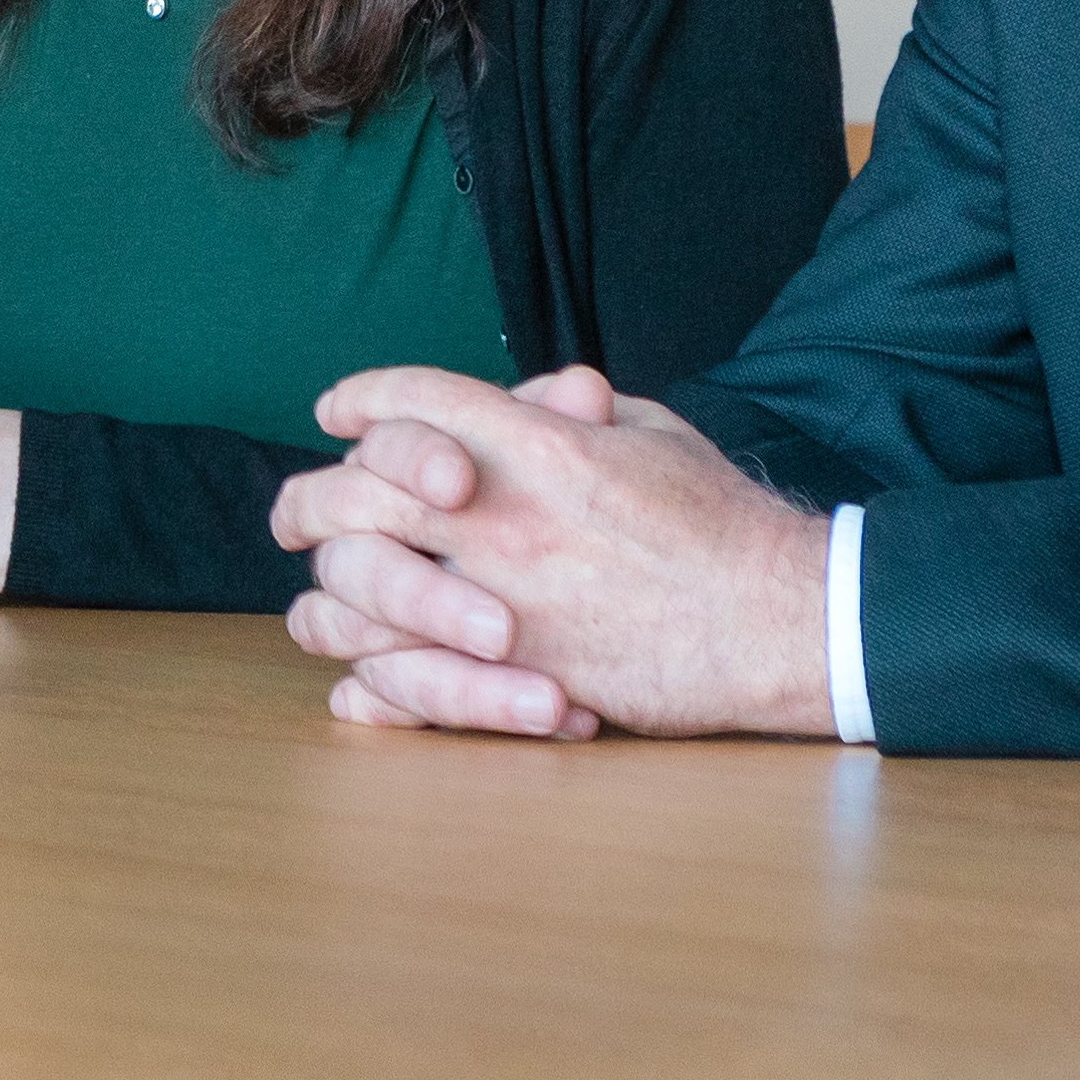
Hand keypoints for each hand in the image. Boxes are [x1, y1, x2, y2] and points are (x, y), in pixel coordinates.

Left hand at [267, 363, 824, 739]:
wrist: (786, 622)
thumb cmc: (725, 526)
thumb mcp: (653, 434)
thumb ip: (573, 413)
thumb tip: (533, 392)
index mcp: (538, 447)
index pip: (415, 402)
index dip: (364, 398)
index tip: (338, 410)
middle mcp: (504, 519)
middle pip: (356, 493)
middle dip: (309, 499)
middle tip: (293, 513)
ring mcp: (503, 603)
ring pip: (360, 594)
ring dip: (330, 595)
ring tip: (323, 598)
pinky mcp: (516, 680)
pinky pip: (405, 683)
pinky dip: (371, 686)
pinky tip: (359, 684)